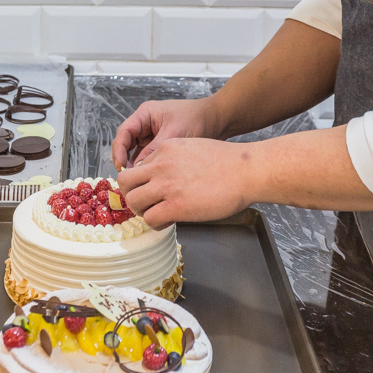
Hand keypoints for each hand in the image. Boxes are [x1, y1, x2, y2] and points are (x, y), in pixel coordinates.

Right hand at [111, 99, 218, 170]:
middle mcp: (146, 124)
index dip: (119, 149)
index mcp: (145, 114)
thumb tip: (138, 169)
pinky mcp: (161, 145)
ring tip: (137, 180)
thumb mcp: (174, 134)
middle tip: (128, 177)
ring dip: (136, 165)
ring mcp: (152, 135)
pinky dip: (146, 166)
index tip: (121, 166)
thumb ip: (154, 150)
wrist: (218, 120)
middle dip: (125, 159)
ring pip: (136, 152)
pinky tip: (148, 178)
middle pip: (127, 143)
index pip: (124, 132)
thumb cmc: (197, 119)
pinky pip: (147, 157)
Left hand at [116, 137, 253, 228]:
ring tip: (157, 213)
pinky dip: (156, 224)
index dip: (142, 182)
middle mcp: (161, 165)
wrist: (247, 170)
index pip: (138, 167)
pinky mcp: (176, 205)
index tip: (152, 190)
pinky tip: (168, 221)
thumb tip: (164, 177)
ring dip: (142, 211)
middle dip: (131, 195)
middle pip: (125, 182)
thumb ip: (174, 159)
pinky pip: (150, 218)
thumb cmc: (228, 162)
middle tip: (144, 203)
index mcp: (165, 148)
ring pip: (133, 201)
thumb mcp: (193, 148)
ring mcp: (167, 185)